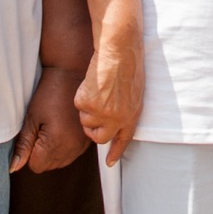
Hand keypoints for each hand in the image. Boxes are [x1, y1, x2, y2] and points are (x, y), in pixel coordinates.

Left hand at [11, 64, 89, 174]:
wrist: (72, 76)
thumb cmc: (49, 94)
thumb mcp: (31, 119)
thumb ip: (23, 146)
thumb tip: (14, 167)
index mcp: (57, 143)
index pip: (36, 166)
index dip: (30, 152)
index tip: (33, 133)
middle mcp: (73, 148)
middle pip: (48, 166)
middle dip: (41, 152)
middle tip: (43, 127)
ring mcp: (82, 146)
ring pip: (60, 162)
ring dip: (52, 151)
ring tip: (53, 126)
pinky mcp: (88, 141)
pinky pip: (71, 155)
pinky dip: (64, 147)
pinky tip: (62, 128)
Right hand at [74, 21, 142, 161]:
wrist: (119, 51)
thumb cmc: (129, 66)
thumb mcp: (134, 93)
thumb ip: (126, 110)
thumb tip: (116, 122)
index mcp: (131, 116)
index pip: (123, 141)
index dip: (115, 152)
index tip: (109, 162)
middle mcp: (117, 120)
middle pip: (98, 137)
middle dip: (93, 129)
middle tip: (93, 115)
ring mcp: (101, 113)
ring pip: (85, 120)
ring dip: (87, 108)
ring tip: (97, 89)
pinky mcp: (87, 103)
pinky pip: (78, 105)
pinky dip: (81, 94)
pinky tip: (91, 82)